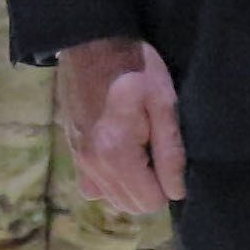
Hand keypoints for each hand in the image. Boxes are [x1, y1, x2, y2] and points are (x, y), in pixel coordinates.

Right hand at [58, 38, 186, 212]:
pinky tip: (119, 154)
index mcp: (116, 154)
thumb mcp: (163, 103)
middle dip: (149, 188)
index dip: (166, 184)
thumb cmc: (135, 68)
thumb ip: (170, 151)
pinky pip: (93, 187)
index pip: (149, 202)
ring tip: (140, 150)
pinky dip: (109, 180)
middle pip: (129, 205)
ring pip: (111, 199)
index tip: (167, 155)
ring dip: (130, 185)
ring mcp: (78, 160)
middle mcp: (92, 164)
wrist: (91, 43)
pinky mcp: (72, 152)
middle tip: (155, 150)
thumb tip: (176, 192)